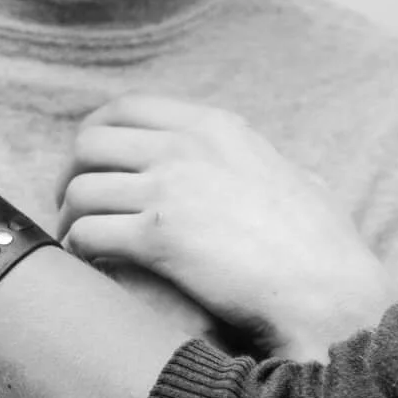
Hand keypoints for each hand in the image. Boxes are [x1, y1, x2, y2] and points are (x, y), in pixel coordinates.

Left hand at [57, 96, 391, 359]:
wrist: (327, 289)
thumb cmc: (324, 248)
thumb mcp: (302, 182)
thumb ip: (277, 168)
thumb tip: (286, 173)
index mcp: (216, 128)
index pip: (128, 108)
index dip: (96, 135)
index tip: (91, 164)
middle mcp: (186, 148)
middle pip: (90, 143)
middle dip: (71, 176)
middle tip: (74, 207)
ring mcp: (169, 189)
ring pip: (82, 190)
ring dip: (70, 218)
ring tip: (76, 244)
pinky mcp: (156, 238)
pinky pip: (88, 233)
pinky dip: (78, 251)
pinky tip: (88, 268)